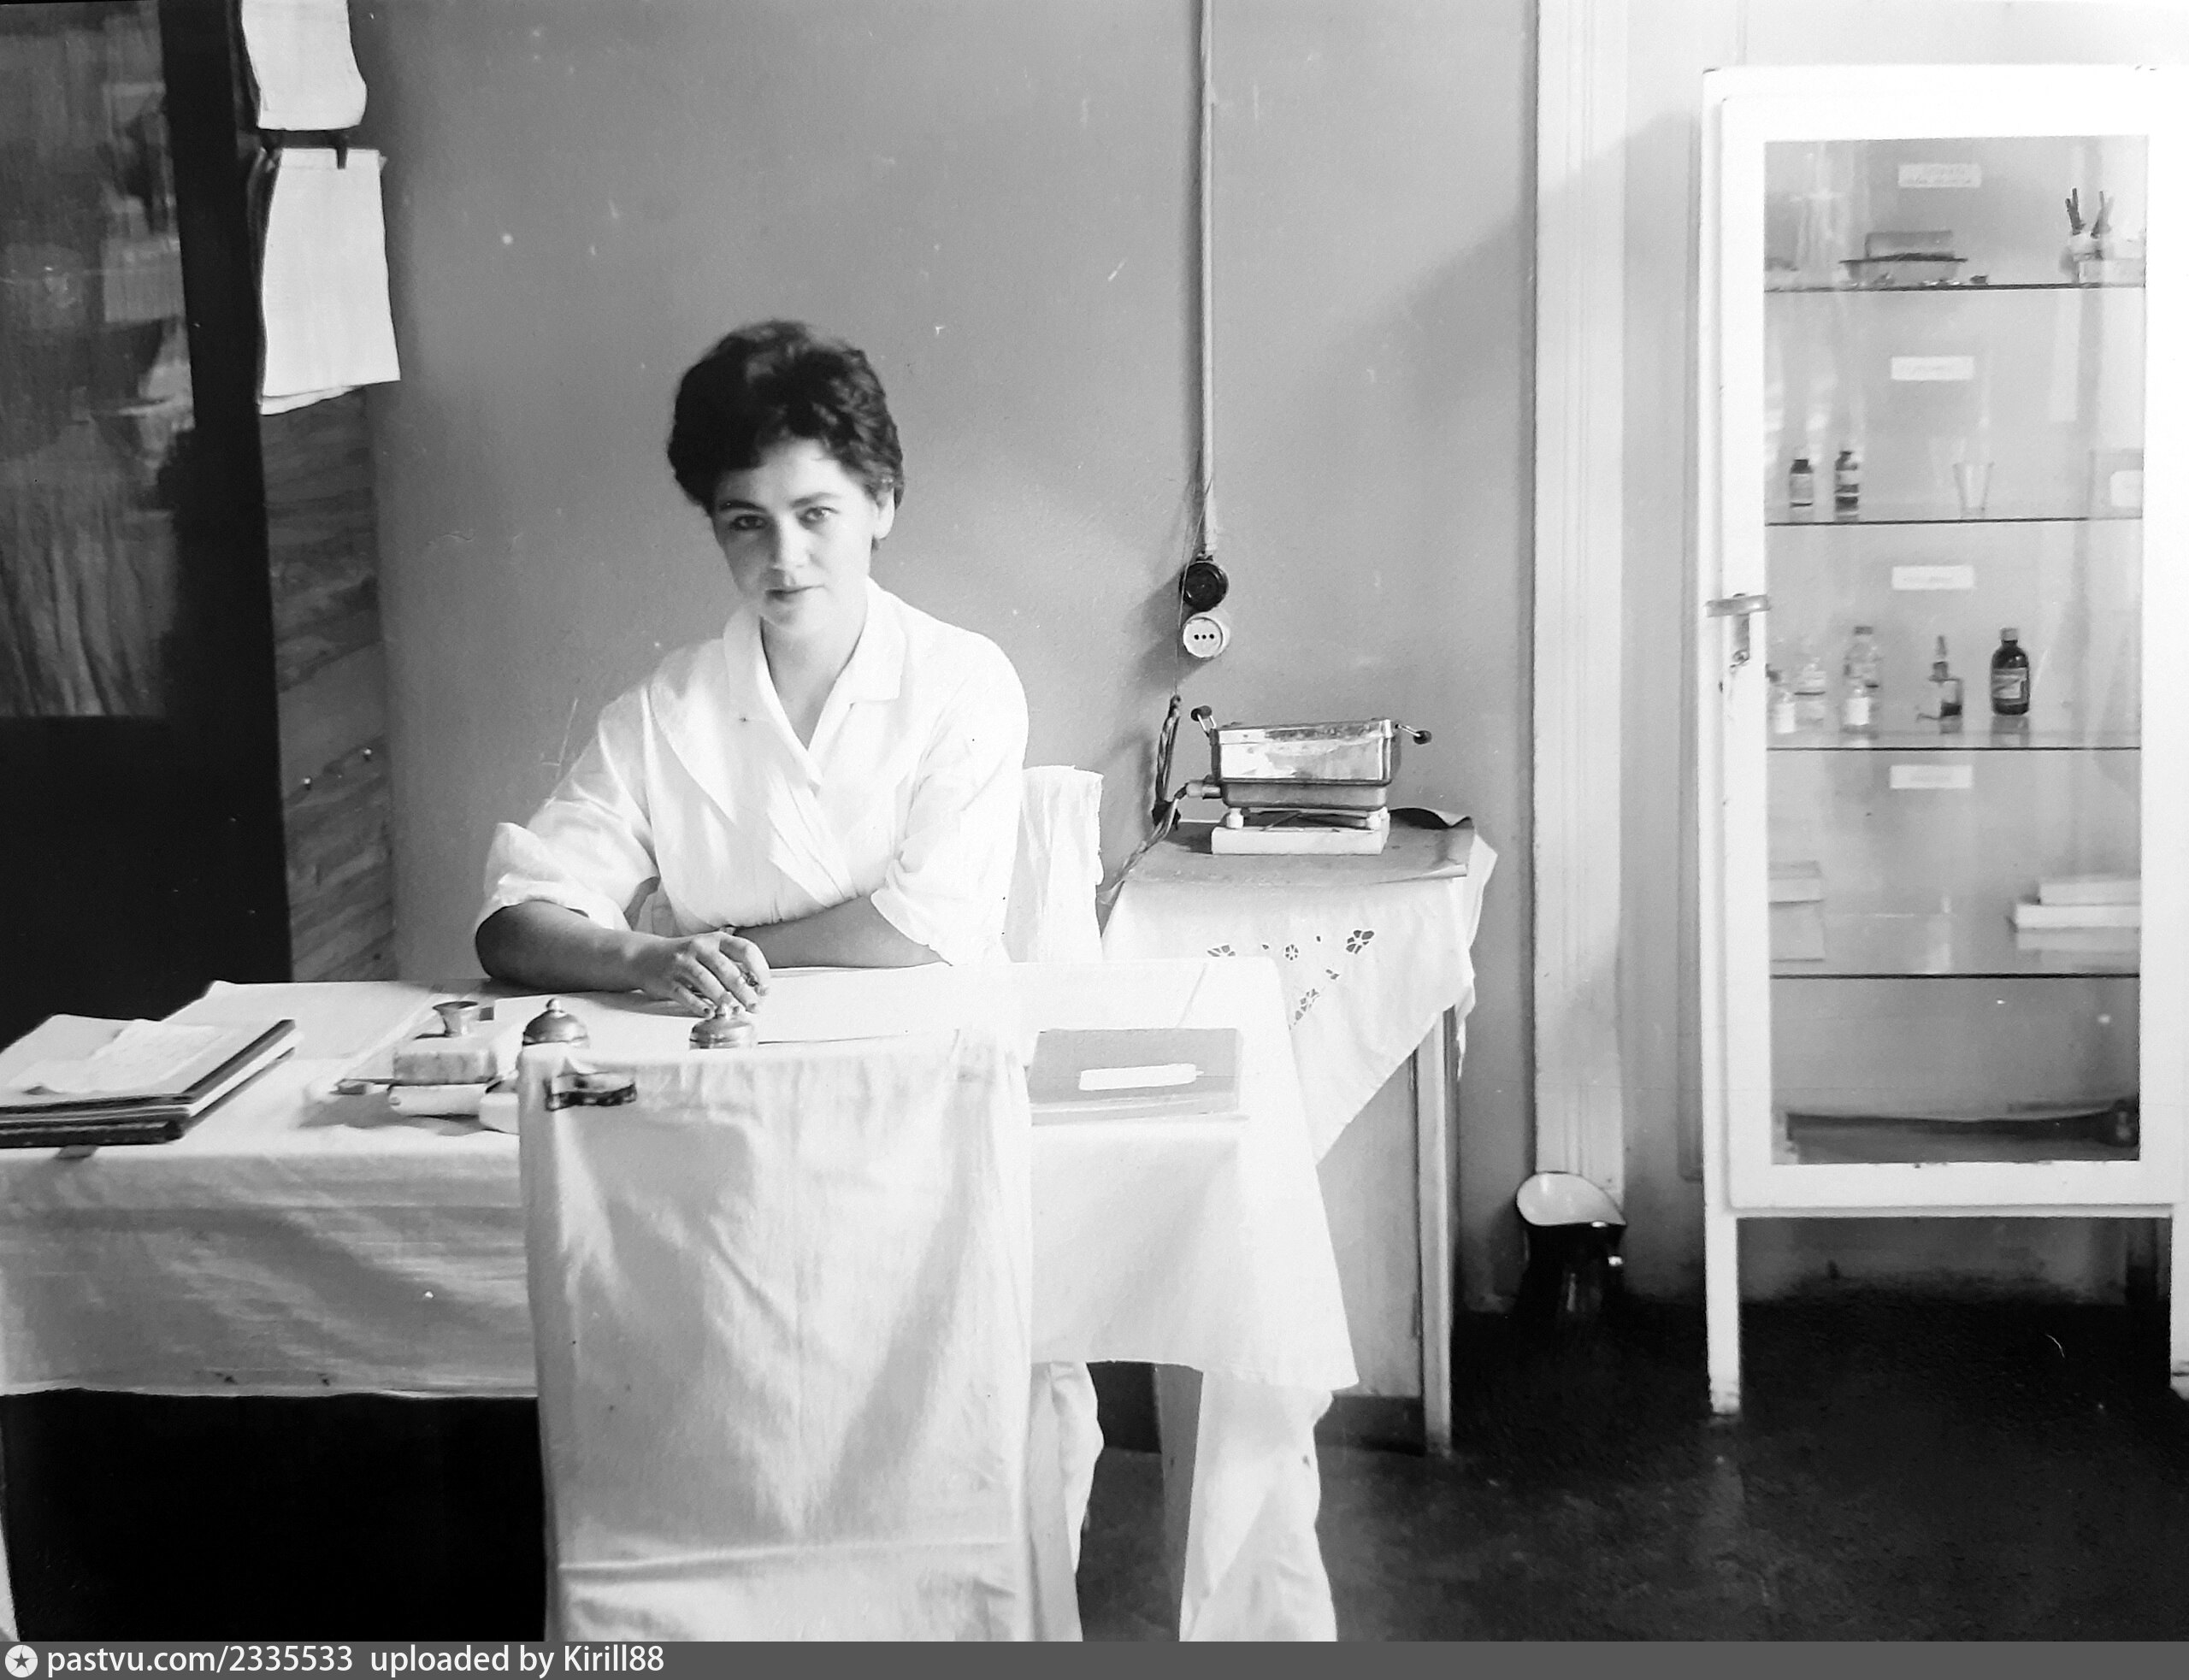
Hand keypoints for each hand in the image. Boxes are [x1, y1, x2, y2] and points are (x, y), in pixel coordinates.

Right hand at [625, 929, 769, 1014]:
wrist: (645, 957)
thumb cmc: (684, 956)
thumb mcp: (708, 951)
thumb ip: (730, 964)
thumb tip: (755, 987)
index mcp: (715, 940)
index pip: (745, 950)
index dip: (759, 969)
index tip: (765, 987)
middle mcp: (698, 948)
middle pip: (727, 969)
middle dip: (744, 991)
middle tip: (754, 1005)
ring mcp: (681, 963)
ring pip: (706, 981)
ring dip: (723, 998)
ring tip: (734, 1011)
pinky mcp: (667, 980)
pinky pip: (685, 994)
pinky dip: (698, 1005)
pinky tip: (709, 1013)